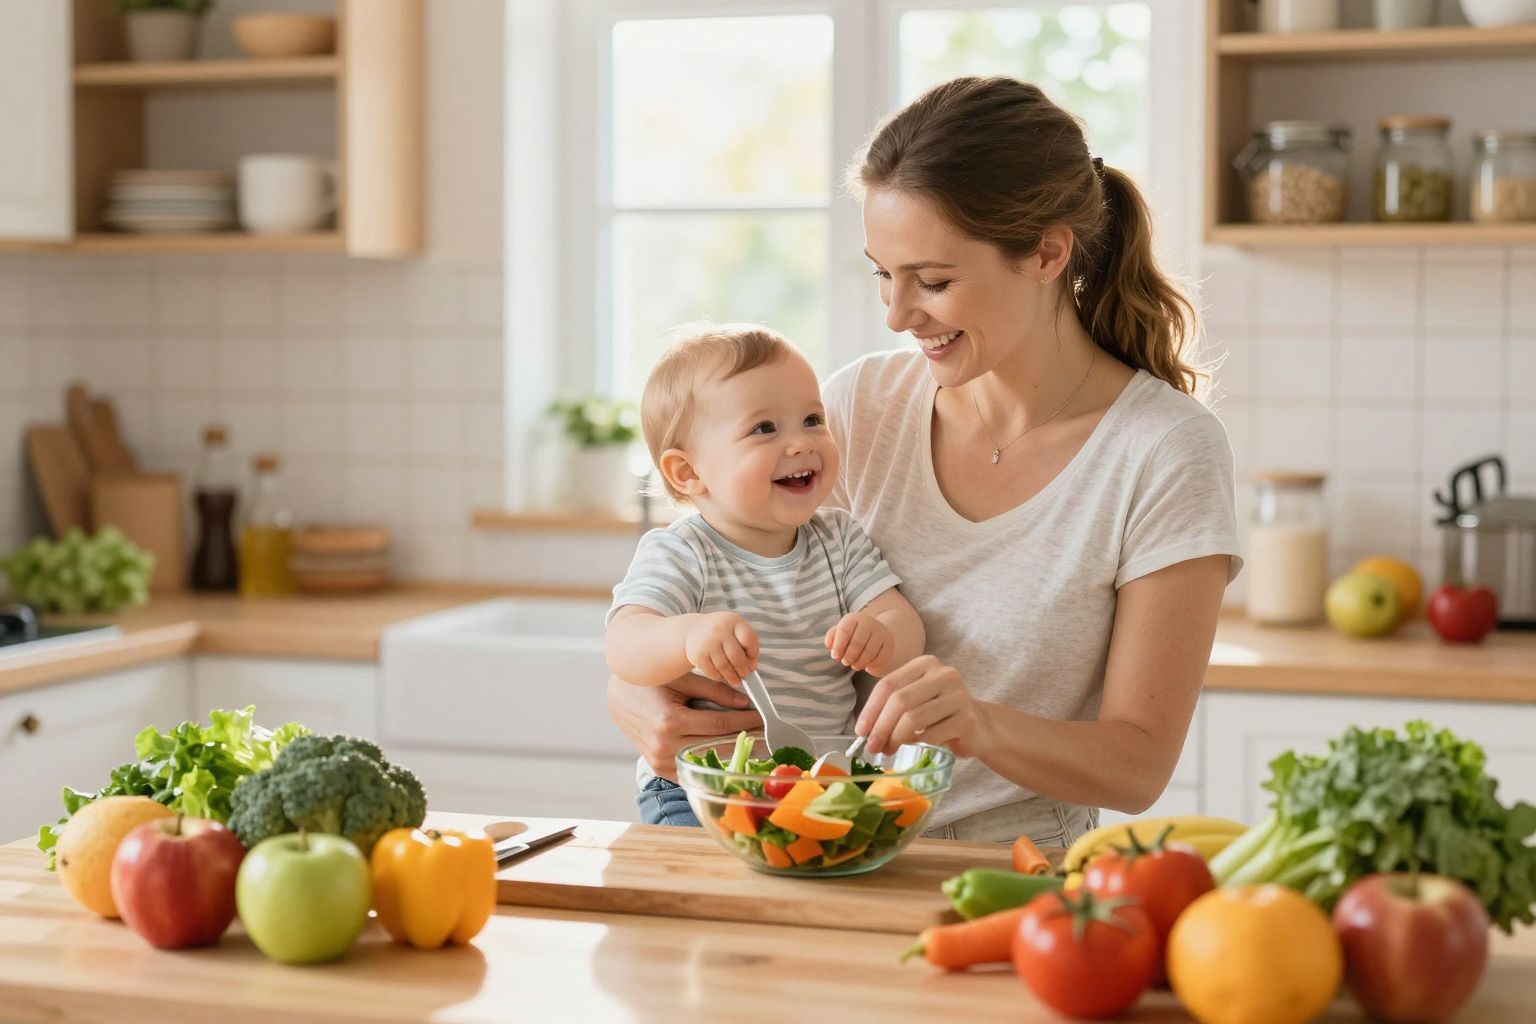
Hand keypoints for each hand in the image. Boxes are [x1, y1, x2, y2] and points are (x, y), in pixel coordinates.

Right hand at [606, 672, 762, 779]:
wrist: (618, 697)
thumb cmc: (650, 682)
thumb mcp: (682, 680)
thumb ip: (714, 690)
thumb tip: (744, 703)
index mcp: (669, 722)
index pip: (720, 724)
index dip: (745, 721)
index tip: (763, 717)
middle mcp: (664, 746)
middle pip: (717, 744)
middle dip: (744, 737)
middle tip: (765, 731)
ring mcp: (661, 761)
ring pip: (707, 759)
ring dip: (731, 752)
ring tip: (752, 741)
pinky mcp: (660, 769)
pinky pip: (692, 767)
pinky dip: (710, 760)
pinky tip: (728, 753)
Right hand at [684, 612, 758, 685]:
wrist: (695, 629)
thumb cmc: (721, 632)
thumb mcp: (736, 630)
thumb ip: (747, 645)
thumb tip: (752, 666)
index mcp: (733, 621)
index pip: (749, 639)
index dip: (753, 653)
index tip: (753, 661)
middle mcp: (719, 629)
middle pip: (736, 656)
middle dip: (743, 669)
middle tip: (745, 674)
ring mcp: (706, 642)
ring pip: (724, 666)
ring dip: (732, 677)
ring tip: (736, 680)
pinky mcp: (697, 655)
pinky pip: (712, 672)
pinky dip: (719, 677)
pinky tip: (723, 677)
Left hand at [824, 612, 896, 674]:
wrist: (874, 630)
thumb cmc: (851, 633)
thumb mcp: (839, 632)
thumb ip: (831, 637)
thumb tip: (830, 646)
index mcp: (853, 619)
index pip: (844, 631)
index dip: (838, 646)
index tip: (835, 657)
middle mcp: (868, 622)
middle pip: (857, 642)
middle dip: (849, 656)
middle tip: (845, 662)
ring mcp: (880, 632)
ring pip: (869, 651)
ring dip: (859, 662)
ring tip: (854, 665)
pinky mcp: (889, 643)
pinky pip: (880, 657)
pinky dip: (871, 664)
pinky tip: (866, 665)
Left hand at [856, 655, 986, 757]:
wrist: (979, 726)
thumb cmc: (939, 714)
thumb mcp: (915, 700)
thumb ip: (891, 707)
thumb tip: (865, 731)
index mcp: (925, 664)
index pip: (888, 684)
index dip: (870, 709)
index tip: (861, 732)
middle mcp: (944, 674)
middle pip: (900, 700)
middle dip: (881, 727)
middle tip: (872, 747)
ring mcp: (958, 695)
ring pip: (913, 718)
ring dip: (895, 738)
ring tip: (888, 750)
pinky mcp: (966, 719)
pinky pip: (931, 734)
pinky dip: (916, 743)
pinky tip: (914, 746)